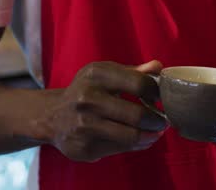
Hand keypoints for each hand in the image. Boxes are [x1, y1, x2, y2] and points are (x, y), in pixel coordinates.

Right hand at [46, 60, 167, 161]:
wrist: (52, 116)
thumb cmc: (87, 91)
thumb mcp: (105, 74)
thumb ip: (133, 72)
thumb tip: (159, 67)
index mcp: (96, 75)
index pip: (139, 84)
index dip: (157, 93)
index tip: (163, 98)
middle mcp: (87, 99)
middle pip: (137, 115)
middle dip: (157, 120)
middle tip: (164, 121)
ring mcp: (84, 125)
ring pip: (131, 136)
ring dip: (150, 136)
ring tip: (156, 132)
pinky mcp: (83, 147)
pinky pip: (120, 149)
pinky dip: (136, 145)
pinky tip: (140, 139)